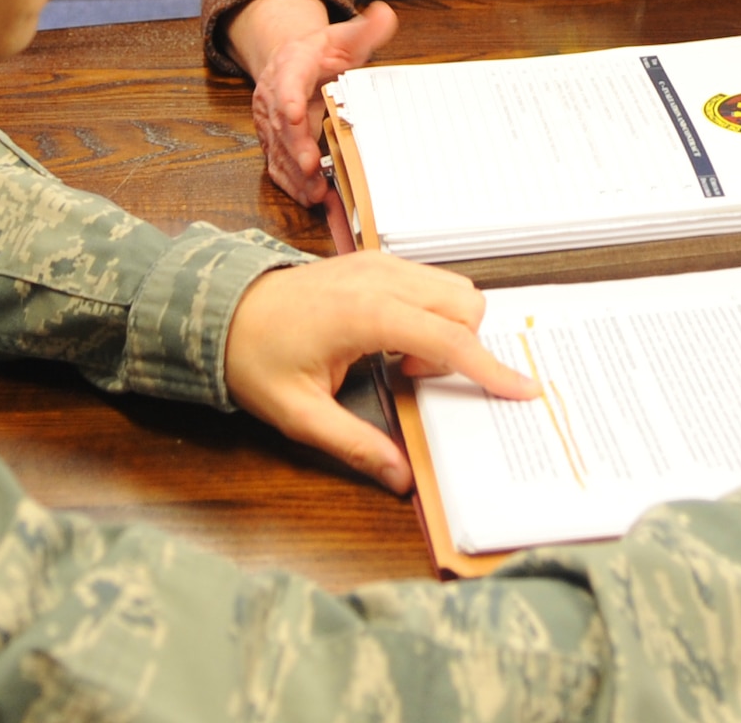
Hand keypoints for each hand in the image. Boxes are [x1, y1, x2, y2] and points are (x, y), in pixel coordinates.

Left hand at [224, 252, 538, 491]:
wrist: (218, 307)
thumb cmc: (253, 355)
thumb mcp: (299, 415)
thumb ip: (355, 445)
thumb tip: (400, 477)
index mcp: (366, 313)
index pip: (449, 339)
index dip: (490, 368)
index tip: (523, 390)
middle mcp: (379, 278)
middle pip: (464, 303)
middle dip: (463, 346)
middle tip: (413, 375)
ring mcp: (377, 264)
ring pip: (451, 287)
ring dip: (447, 327)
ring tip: (399, 359)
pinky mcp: (371, 262)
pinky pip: (428, 280)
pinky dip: (430, 311)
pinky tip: (393, 338)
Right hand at [248, 2, 398, 204]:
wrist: (288, 60)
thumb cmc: (320, 53)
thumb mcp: (344, 37)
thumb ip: (365, 30)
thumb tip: (385, 15)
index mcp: (291, 65)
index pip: (287, 81)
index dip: (289, 99)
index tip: (294, 114)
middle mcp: (273, 94)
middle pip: (280, 123)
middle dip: (295, 146)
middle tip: (311, 166)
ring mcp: (269, 120)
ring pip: (277, 148)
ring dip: (294, 172)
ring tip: (316, 192)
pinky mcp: (272, 140)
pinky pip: (277, 164)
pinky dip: (291, 183)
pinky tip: (309, 197)